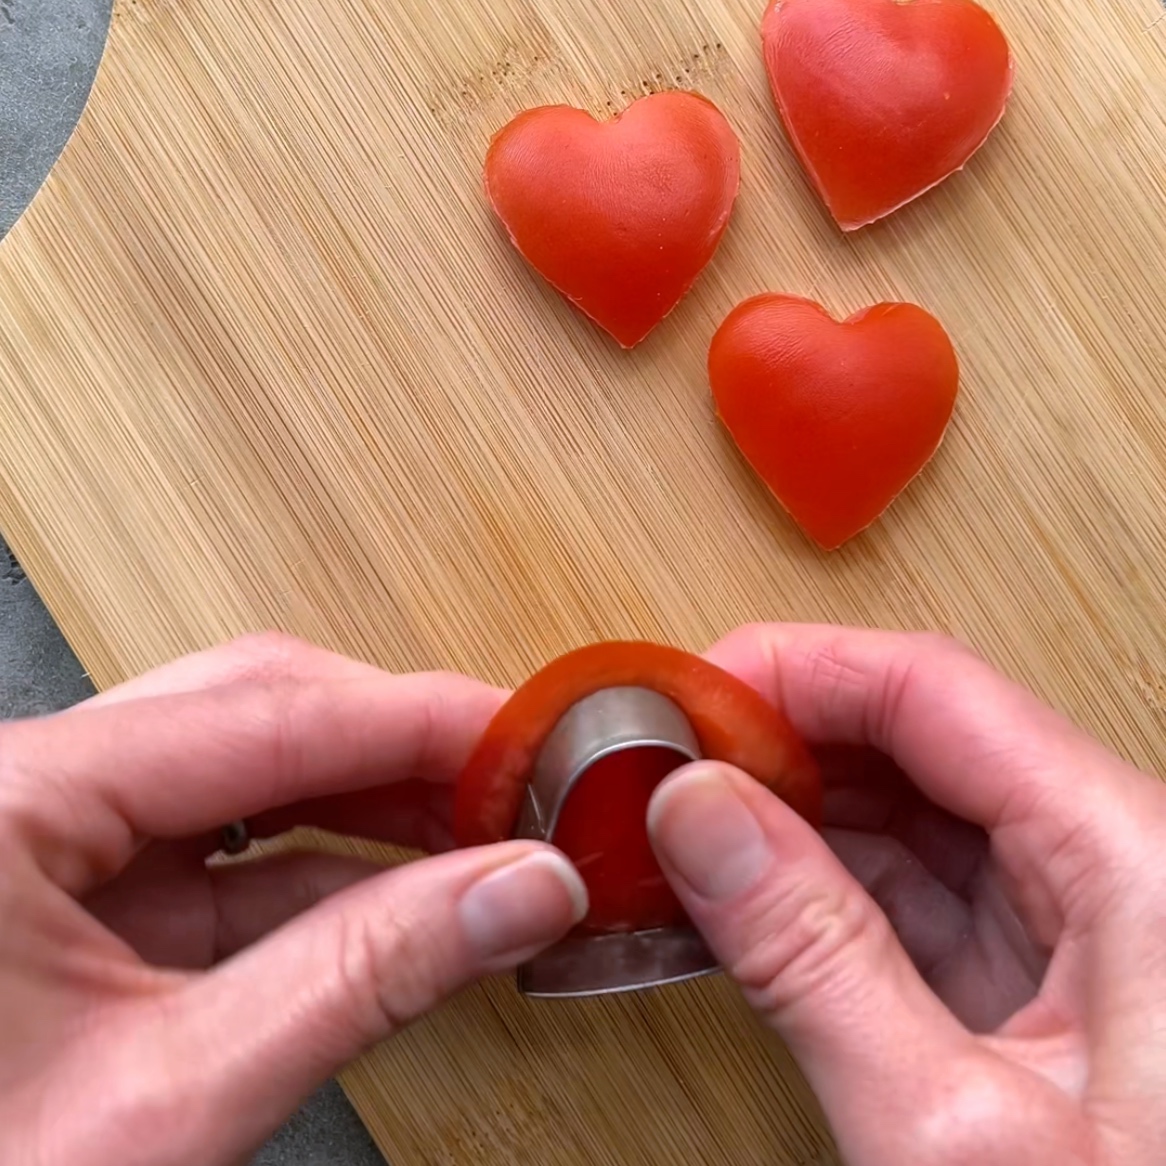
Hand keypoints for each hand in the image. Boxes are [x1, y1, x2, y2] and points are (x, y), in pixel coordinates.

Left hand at [0, 633, 585, 1165]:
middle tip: (508, 787)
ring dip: (370, 804)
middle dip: (396, 747)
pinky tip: (408, 894)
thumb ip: (363, 975)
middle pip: (254, 710)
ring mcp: (49, 845)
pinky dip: (325, 869)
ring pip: (245, 774)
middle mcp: (23, 793)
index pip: (266, 713)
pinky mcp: (78, 903)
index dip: (417, 720)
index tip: (525, 739)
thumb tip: (516, 890)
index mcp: (9, 801)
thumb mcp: (172, 1101)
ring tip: (476, 837)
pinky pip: (225, 855)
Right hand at [649, 624, 1165, 1165]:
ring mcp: (1076, 925)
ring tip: (678, 828)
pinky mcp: (1039, 981)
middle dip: (777, 742)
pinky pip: (913, 893)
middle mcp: (1114, 867)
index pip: (935, 692)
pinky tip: (737, 893)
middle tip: (659, 768)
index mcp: (1135, 862)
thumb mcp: (952, 1134)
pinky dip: (818, 887)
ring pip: (909, 814)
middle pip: (919, 739)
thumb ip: (810, 956)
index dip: (798, 670)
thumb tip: (695, 814)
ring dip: (787, 813)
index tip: (688, 695)